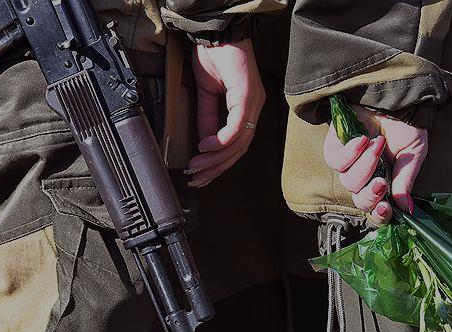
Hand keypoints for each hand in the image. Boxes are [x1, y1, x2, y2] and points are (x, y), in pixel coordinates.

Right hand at [186, 39, 265, 187]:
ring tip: (197, 167)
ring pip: (239, 142)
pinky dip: (219, 140)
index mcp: (247, 108)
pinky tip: (204, 147)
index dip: (219, 163)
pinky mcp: (247, 95)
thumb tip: (204, 142)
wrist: (216, 31)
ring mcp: (253, 102)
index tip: (201, 174)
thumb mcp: (206, 93)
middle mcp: (255, 108)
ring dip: (215, 159)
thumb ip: (207, 118)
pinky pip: (236, 126)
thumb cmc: (214, 56)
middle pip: (240, 149)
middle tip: (198, 178)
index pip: (237, 145)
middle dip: (216, 168)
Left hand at [323, 106, 427, 223]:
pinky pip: (335, 161)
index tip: (385, 208)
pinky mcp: (334, 147)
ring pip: (349, 181)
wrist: (395, 96)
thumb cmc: (405, 124)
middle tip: (382, 180)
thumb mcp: (412, 154)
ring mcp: (348, 163)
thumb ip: (405, 181)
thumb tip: (407, 209)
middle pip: (360, 201)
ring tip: (377, 144)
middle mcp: (365, 176)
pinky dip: (349, 152)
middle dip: (371, 193)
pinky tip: (362, 139)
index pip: (377, 209)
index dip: (379, 215)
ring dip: (365, 165)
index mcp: (385, 182)